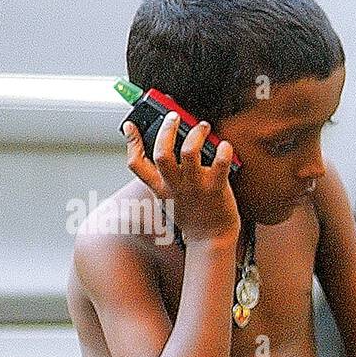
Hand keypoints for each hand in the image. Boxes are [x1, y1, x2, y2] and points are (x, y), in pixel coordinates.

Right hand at [123, 111, 239, 243]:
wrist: (211, 240)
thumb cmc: (193, 218)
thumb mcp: (169, 200)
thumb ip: (164, 179)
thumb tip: (166, 154)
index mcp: (160, 188)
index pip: (136, 164)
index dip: (131, 142)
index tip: (130, 126)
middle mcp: (175, 186)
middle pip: (162, 152)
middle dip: (167, 129)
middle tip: (174, 116)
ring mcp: (196, 186)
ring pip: (189, 152)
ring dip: (196, 134)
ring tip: (202, 126)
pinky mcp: (216, 188)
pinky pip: (220, 163)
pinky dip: (224, 150)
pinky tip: (225, 146)